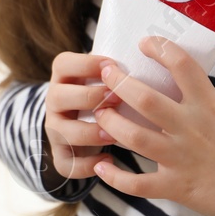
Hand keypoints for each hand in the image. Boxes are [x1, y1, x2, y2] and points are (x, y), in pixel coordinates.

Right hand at [43, 51, 124, 189]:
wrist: (82, 129)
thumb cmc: (106, 98)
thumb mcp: (103, 78)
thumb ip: (118, 70)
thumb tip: (159, 51)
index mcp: (64, 77)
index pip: (63, 63)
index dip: (86, 64)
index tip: (112, 64)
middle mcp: (54, 102)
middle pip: (58, 96)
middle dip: (89, 97)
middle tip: (116, 98)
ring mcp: (54, 130)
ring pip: (63, 132)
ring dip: (90, 132)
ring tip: (114, 134)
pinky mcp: (61, 156)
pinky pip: (67, 163)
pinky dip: (88, 164)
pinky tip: (109, 159)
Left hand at [91, 36, 214, 215]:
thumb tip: (202, 92)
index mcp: (210, 106)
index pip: (183, 67)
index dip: (161, 49)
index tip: (145, 43)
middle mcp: (190, 129)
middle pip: (146, 100)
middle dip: (119, 84)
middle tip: (105, 74)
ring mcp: (180, 158)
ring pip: (135, 138)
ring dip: (111, 124)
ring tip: (99, 114)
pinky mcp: (176, 186)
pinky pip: (138, 184)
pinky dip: (116, 177)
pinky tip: (102, 166)